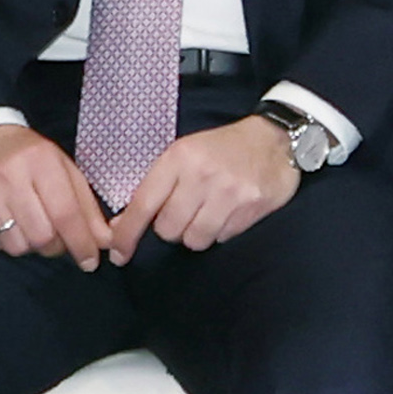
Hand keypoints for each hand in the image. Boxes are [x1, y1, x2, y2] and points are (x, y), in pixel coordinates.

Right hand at [0, 123, 112, 266]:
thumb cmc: (31, 158)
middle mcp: (10, 175)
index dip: (81, 242)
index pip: (66, 213)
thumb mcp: (65, 171)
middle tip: (56, 237)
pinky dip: (8, 241)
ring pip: (18, 246)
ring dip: (31, 245)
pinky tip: (8, 222)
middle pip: (42, 236)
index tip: (90, 261)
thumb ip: (86, 207)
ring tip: (30, 225)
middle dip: (55, 246)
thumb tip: (104, 242)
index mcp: (41, 161)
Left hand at [108, 115, 301, 260]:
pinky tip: (228, 212)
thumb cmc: (221, 148)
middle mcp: (202, 175)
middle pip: (168, 230)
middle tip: (184, 212)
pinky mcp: (251, 208)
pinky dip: (220, 231)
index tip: (118, 253)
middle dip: (171, 228)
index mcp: (179, 158)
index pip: (144, 204)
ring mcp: (228, 193)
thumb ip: (155, 187)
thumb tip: (121, 224)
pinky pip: (222, 238)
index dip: (127, 234)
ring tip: (207, 212)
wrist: (274, 140)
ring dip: (196, 233)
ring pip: (194, 240)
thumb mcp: (184, 154)